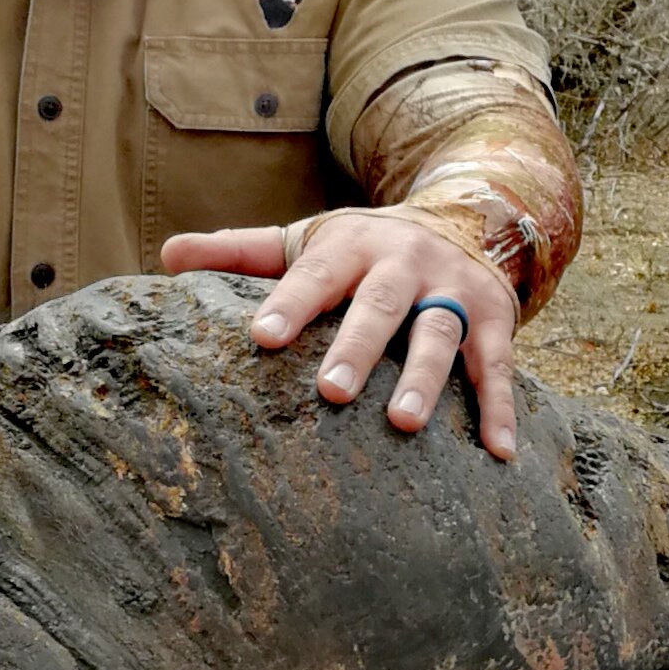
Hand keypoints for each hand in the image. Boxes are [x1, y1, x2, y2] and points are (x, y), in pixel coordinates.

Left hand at [160, 211, 519, 460]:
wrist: (466, 216)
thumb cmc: (366, 248)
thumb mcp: (310, 240)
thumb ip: (243, 253)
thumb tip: (168, 256)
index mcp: (352, 245)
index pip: (315, 274)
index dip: (289, 303)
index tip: (261, 338)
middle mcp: (406, 263)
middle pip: (381, 305)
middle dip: (358, 346)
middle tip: (331, 392)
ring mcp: (455, 291)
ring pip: (440, 334)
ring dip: (426, 379)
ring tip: (403, 424)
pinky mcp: (497, 318)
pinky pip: (500, 366)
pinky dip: (500, 409)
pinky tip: (498, 453)